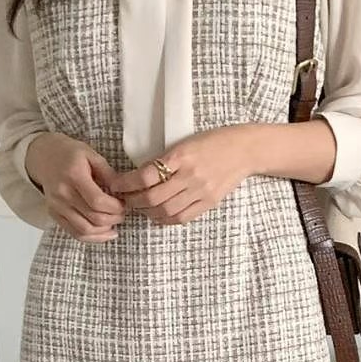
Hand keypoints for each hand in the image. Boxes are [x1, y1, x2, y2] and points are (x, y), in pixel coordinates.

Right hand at [24, 131, 124, 241]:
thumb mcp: (91, 155)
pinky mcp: (54, 214)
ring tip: (114, 223)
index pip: (97, 201)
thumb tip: (124, 191)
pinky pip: (75, 233)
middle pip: (93, 218)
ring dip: (104, 231)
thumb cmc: (70, 154)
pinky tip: (105, 233)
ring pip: (85, 230)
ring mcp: (56, 206)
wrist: (44, 156)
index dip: (115, 207)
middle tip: (122, 213)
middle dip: (114, 219)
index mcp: (73, 175)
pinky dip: (93, 237)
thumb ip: (108, 173)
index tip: (123, 204)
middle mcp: (62, 193)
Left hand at [111, 125, 255, 224]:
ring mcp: (200, 191)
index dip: (127, 184)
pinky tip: (158, 215)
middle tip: (125, 199)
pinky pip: (182, 217)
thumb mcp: (186, 143)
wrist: (244, 150)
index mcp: (181, 156)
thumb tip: (140, 177)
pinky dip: (165, 220)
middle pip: (152, 198)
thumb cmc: (213, 141)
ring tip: (140, 208)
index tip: (116, 185)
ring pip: (165, 211)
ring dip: (147, 212)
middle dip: (133, 201)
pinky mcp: (209, 202)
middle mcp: (190, 176)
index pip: (146, 175)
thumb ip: (166, 160)